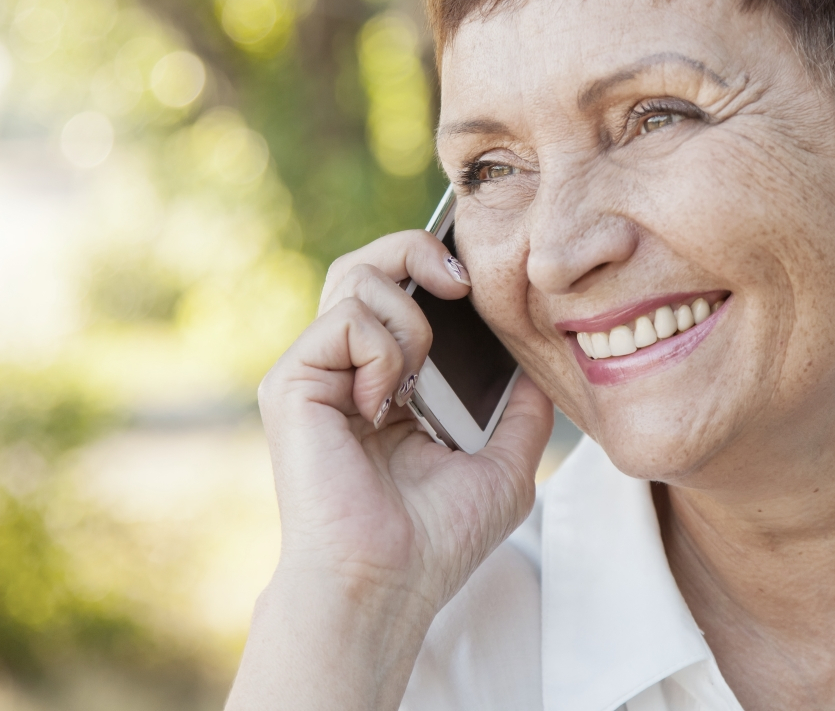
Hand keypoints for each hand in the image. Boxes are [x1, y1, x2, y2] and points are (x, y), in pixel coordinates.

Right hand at [228, 230, 553, 710]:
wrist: (387, 583)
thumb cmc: (436, 539)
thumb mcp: (504, 466)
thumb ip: (522, 412)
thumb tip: (543, 367)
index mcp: (386, 384)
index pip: (399, 292)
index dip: (434, 266)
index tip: (476, 279)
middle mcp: (344, 370)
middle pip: (368, 265)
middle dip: (418, 250)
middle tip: (461, 281)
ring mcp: (314, 373)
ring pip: (355, 276)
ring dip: (409, 314)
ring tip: (417, 374)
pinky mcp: (291, 382)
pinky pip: (345, 319)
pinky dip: (383, 348)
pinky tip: (386, 400)